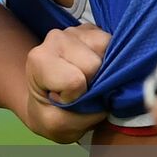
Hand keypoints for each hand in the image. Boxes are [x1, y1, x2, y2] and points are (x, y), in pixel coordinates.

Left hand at [24, 25, 109, 142]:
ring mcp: (75, 31)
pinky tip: (98, 69)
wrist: (47, 103)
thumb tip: (116, 92)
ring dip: (105, 69)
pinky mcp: (93, 30)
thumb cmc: (51, 114)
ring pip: (109, 49)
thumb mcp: (58, 125)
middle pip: (94, 63)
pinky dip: (112, 59)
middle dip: (94, 83)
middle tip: (81, 91)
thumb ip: (84, 110)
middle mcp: (55, 38)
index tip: (66, 100)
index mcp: (40, 59)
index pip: (74, 80)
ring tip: (88, 79)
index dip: (78, 96)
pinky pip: (115, 42)